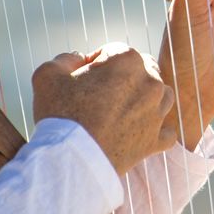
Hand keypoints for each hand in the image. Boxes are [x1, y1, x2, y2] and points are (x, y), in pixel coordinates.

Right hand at [32, 43, 175, 175]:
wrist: (72, 162)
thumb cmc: (59, 115)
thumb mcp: (47, 74)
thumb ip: (65, 58)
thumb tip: (79, 60)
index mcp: (127, 60)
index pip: (113, 51)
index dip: (96, 63)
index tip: (83, 78)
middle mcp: (150, 82)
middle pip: (142, 70)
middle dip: (125, 77)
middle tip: (101, 95)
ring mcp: (157, 112)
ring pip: (160, 96)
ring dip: (144, 99)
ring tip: (120, 111)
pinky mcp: (157, 140)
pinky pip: (165, 131)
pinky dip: (154, 131)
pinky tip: (137, 133)